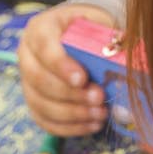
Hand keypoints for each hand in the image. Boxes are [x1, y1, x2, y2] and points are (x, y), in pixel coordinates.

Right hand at [18, 3, 113, 136]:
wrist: (82, 40)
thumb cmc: (91, 31)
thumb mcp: (101, 26)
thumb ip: (110, 42)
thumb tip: (125, 68)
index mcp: (41, 29)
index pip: (44, 46)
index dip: (61, 65)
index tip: (82, 79)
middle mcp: (28, 55)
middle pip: (39, 79)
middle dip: (71, 93)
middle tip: (99, 98)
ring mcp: (28, 82)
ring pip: (41, 104)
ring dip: (73, 113)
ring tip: (100, 114)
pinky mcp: (34, 104)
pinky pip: (46, 121)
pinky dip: (70, 127)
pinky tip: (93, 125)